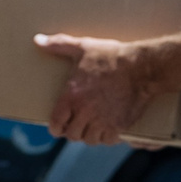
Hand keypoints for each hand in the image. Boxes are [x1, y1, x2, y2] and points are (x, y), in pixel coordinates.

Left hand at [35, 33, 155, 144]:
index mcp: (72, 96)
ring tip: (90, 128)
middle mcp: (85, 112)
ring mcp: (103, 121)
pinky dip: (106, 138)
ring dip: (89, 136)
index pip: (56, 122)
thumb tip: (38, 40)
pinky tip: (106, 130)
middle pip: (72, 134)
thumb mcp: (83, 47)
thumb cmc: (111, 56)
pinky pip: (108, 141)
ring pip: (90, 140)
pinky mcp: (120, 126)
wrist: (142, 68)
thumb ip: (58, 45)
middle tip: (75, 126)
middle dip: (72, 131)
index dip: (55, 127)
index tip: (57, 127)